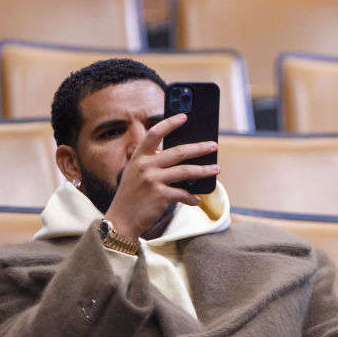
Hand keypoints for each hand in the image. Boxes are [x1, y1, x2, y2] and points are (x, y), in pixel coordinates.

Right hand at [104, 113, 219, 238]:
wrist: (121, 220)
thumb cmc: (132, 196)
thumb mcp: (136, 174)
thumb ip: (152, 163)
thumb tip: (182, 158)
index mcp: (138, 157)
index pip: (154, 134)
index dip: (170, 123)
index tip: (184, 116)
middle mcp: (145, 166)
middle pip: (178, 151)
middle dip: (199, 148)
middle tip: (213, 145)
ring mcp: (152, 180)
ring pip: (185, 171)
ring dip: (204, 170)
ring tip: (216, 168)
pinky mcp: (160, 196)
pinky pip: (183, 194)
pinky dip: (191, 197)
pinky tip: (197, 199)